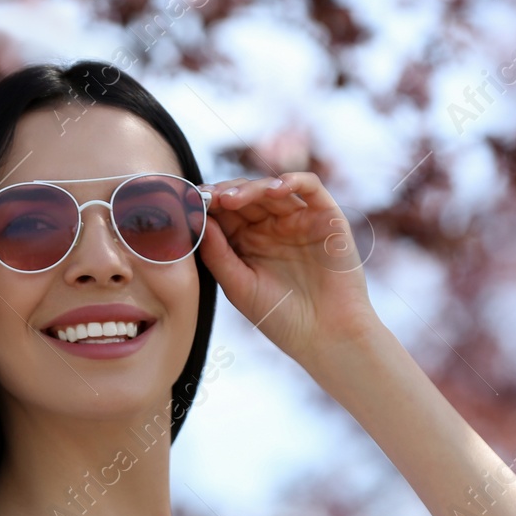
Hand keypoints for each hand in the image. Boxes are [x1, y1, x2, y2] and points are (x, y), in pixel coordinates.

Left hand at [196, 172, 381, 366]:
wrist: (326, 335)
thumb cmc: (280, 317)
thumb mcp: (239, 286)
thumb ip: (217, 254)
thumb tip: (196, 220)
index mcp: (248, 241)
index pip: (225, 212)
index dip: (208, 204)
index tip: (189, 203)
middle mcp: (272, 226)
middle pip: (246, 195)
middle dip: (225, 193)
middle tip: (208, 198)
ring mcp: (299, 219)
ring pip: (272, 188)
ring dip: (250, 188)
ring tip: (231, 199)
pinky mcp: (326, 216)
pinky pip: (310, 187)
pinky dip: (293, 180)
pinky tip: (274, 189)